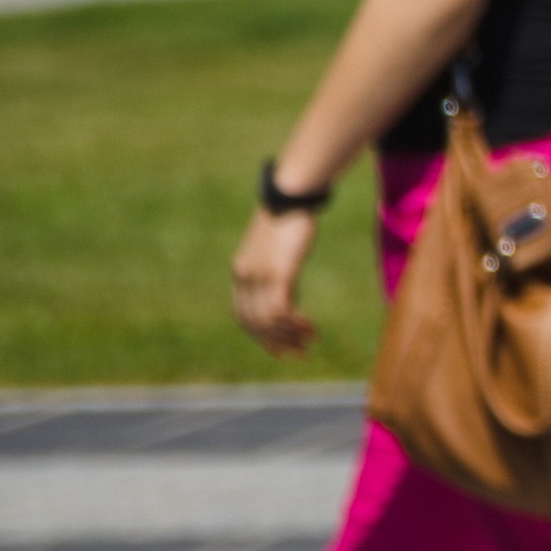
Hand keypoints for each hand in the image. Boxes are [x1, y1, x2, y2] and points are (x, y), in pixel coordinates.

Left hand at [227, 202, 317, 353]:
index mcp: (240, 272)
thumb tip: (285, 286)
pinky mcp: (279, 273)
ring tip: (310, 341)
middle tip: (299, 354)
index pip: (244, 317)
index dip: (261, 338)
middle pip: (254, 324)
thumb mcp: (275, 249)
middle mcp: (245, 277)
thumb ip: (275, 270)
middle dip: (276, 343)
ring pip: (268, 321)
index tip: (281, 349)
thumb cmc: (287, 219)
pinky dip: (294, 324)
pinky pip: (280, 309)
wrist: (290, 196)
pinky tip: (310, 326)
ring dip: (289, 336)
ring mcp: (260, 276)